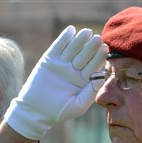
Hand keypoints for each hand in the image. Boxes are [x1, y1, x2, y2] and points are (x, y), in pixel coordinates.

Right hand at [4, 25, 106, 139]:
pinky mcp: (50, 60)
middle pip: (85, 56)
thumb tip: (102, 78)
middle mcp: (75, 70)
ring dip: (80, 40)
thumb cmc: (60, 111)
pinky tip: (71, 31)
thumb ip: (90, 92)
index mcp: (84, 80)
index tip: (105, 50)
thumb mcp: (78, 104)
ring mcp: (62, 64)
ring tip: (87, 32)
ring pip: (73, 49)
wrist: (36, 111)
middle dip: (91, 47)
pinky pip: (58, 47)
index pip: (94, 66)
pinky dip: (64, 39)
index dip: (99, 58)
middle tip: (98, 38)